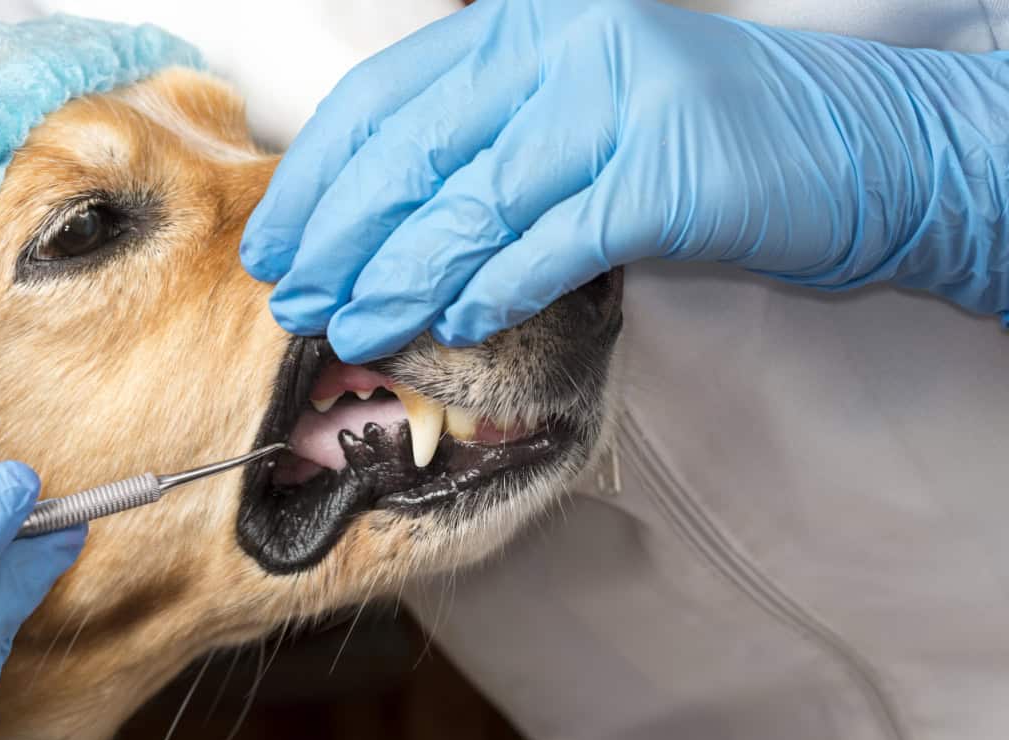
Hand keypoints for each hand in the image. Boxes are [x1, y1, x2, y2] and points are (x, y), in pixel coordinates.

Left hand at [243, 0, 1008, 362]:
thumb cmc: (686, 143)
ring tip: (353, 329)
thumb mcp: (566, 119)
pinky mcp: (664, 170)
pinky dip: (497, 288)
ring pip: (471, 204)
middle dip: (340, 238)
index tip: (276, 244)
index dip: (316, 181)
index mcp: (519, 28)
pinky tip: (457, 324)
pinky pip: (553, 242)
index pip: (382, 103)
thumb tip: (369, 228)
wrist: (843, 147)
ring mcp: (615, 100)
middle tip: (298, 299)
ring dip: (399, 279)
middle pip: (411, 153)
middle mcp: (559, 46)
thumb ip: (479, 150)